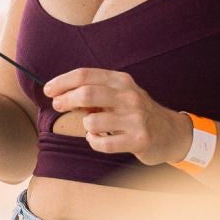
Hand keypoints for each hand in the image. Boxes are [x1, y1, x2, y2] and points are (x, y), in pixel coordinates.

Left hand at [42, 67, 190, 165]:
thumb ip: (96, 91)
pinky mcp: (138, 140)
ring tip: (92, 127)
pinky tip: (99, 139)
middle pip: (86, 93)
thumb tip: (61, 94)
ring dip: (85, 126)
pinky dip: (94, 142)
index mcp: (122, 81)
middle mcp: (129, 96)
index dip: (62, 82)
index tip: (48, 90)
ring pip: (91, 122)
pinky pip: (102, 143)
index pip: (85, 75)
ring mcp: (134, 118)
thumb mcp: (121, 94)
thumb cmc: (137, 112)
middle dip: (65, 100)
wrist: (171, 132)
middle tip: (57, 106)